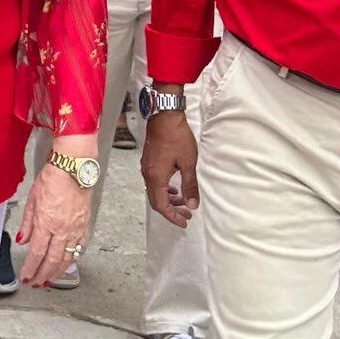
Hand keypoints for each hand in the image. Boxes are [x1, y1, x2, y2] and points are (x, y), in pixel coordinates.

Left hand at [18, 143, 93, 286]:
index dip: (31, 268)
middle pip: (51, 260)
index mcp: (46, 222)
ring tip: (50, 280)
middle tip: (36, 284)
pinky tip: (67, 264)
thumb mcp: (32, 198)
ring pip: (67, 257)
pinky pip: (80, 247)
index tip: (26, 277)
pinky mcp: (85, 225)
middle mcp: (62, 229)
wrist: (74, 168)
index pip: (36, 253)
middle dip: (43, 275)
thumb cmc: (53, 178)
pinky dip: (73, 258)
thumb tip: (22, 240)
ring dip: (57, 272)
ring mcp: (75, 228)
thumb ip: (28, 222)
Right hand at [140, 108, 198, 228]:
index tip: (184, 222)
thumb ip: (190, 185)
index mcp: (157, 177)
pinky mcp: (148, 161)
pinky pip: (153, 182)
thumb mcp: (188, 163)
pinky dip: (163, 189)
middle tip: (186, 215)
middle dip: (171, 210)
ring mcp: (146, 167)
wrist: (165, 117)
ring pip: (154, 191)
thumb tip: (193, 205)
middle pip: (156, 201)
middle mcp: (148, 174)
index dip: (173, 217)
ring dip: (168, 199)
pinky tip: (173, 187)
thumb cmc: (177, 138)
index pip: (162, 205)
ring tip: (183, 201)